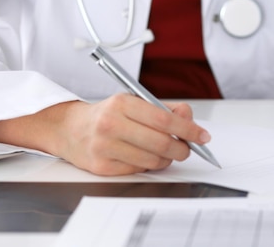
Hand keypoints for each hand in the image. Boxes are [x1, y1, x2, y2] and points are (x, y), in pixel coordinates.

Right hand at [56, 94, 210, 174]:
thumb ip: (165, 109)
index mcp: (122, 104)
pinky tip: (144, 156)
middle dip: (182, 149)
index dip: (188, 130)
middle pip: (161, 142)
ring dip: (166, 159)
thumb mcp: (134, 102)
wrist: (70, 129)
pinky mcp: (102, 167)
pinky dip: (149, 165)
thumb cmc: (108, 115)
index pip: (164, 119)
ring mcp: (104, 147)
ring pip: (153, 159)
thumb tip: (190, 119)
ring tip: (164, 152)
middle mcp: (111, 124)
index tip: (203, 136)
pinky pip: (139, 170)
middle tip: (187, 149)